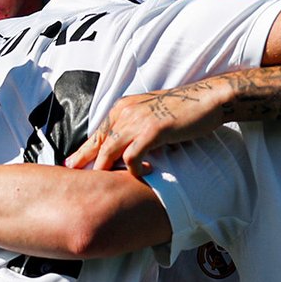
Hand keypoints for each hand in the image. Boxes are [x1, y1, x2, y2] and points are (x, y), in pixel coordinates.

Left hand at [66, 83, 227, 176]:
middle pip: (98, 141)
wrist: (207, 97)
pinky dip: (134, 168)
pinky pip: (132, 155)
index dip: (84, 150)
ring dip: (105, 169)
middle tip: (73, 176)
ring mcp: (138, 120)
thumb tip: (126, 148)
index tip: (73, 164)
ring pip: (110, 150)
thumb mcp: (152, 114)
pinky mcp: (153, 130)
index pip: (98, 132)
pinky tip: (144, 172)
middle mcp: (126, 111)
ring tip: (104, 183)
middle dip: (84, 161)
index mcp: (123, 107)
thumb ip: (136, 127)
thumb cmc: (183, 109)